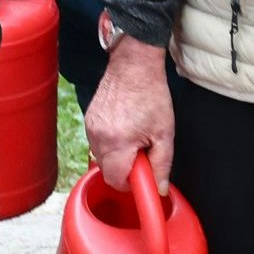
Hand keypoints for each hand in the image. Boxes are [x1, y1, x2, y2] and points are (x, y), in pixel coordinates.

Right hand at [83, 31, 174, 187]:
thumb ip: (162, 164)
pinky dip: (110, 142)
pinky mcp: (88, 119)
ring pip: (101, 156)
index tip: (142, 175)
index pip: (115, 180)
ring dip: (117, 155)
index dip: (130, 184)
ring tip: (134, 137)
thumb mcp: (164, 133)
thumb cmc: (151, 95)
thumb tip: (160, 188)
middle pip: (106, 170)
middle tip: (142, 153)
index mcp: (117, 143)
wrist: (134, 65)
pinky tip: (124, 127)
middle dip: (124, 169)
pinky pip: (97, 141)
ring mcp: (90, 127)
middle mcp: (98, 137)